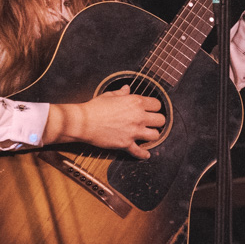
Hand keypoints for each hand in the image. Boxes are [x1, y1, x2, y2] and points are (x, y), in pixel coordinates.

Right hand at [44, 85, 166, 158]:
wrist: (84, 122)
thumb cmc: (95, 107)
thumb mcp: (110, 95)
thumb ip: (122, 93)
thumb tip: (127, 88)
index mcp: (136, 102)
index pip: (157, 104)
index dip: (155, 107)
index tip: (151, 110)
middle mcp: (138, 116)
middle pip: (161, 120)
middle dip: (157, 122)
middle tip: (152, 123)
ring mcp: (133, 131)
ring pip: (155, 135)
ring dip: (152, 136)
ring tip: (148, 135)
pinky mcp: (126, 144)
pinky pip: (139, 152)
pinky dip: (143, 154)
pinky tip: (146, 155)